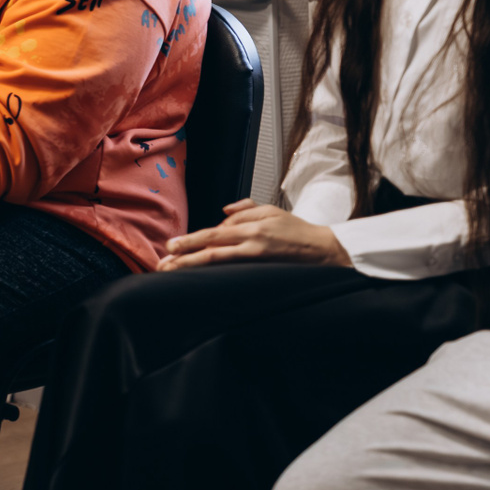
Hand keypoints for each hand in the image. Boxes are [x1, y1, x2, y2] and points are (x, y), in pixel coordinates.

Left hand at [158, 200, 352, 270]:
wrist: (327, 250)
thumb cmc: (298, 231)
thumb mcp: (272, 211)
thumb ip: (245, 209)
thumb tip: (222, 213)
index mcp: (252, 224)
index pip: (215, 232)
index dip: (193, 240)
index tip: (173, 247)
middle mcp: (251, 238)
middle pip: (210, 244)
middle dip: (184, 253)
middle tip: (163, 261)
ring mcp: (257, 254)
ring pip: (217, 258)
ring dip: (192, 264)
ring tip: (173, 271)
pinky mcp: (264, 267)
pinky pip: (233, 269)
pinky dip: (214, 272)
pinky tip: (201, 279)